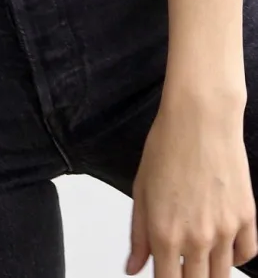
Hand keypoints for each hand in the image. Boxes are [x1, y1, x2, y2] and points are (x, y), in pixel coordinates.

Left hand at [125, 92, 256, 275]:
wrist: (201, 119)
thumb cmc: (168, 145)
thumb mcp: (141, 189)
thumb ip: (138, 234)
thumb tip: (134, 267)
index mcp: (165, 233)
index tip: (166, 275)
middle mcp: (197, 238)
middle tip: (182, 268)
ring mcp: (225, 230)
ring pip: (222, 274)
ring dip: (211, 271)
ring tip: (202, 260)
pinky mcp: (246, 217)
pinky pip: (246, 254)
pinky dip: (236, 257)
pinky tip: (224, 247)